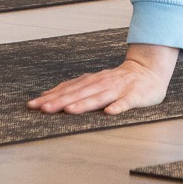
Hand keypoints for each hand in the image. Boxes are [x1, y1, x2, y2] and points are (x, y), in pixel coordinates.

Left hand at [28, 45, 176, 114]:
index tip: (33, 104)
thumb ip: (76, 88)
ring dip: (84, 104)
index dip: (51, 96)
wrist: (149, 70)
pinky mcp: (135, 95)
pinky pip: (126, 102)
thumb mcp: (95, 81)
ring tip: (69, 111)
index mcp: (92, 81)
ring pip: (99, 97)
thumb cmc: (120, 81)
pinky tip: (110, 113)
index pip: (68, 89)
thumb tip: (49, 95)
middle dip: (60, 101)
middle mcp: (102, 83)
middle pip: (79, 93)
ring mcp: (119, 89)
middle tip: (43, 108)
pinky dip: (118, 106)